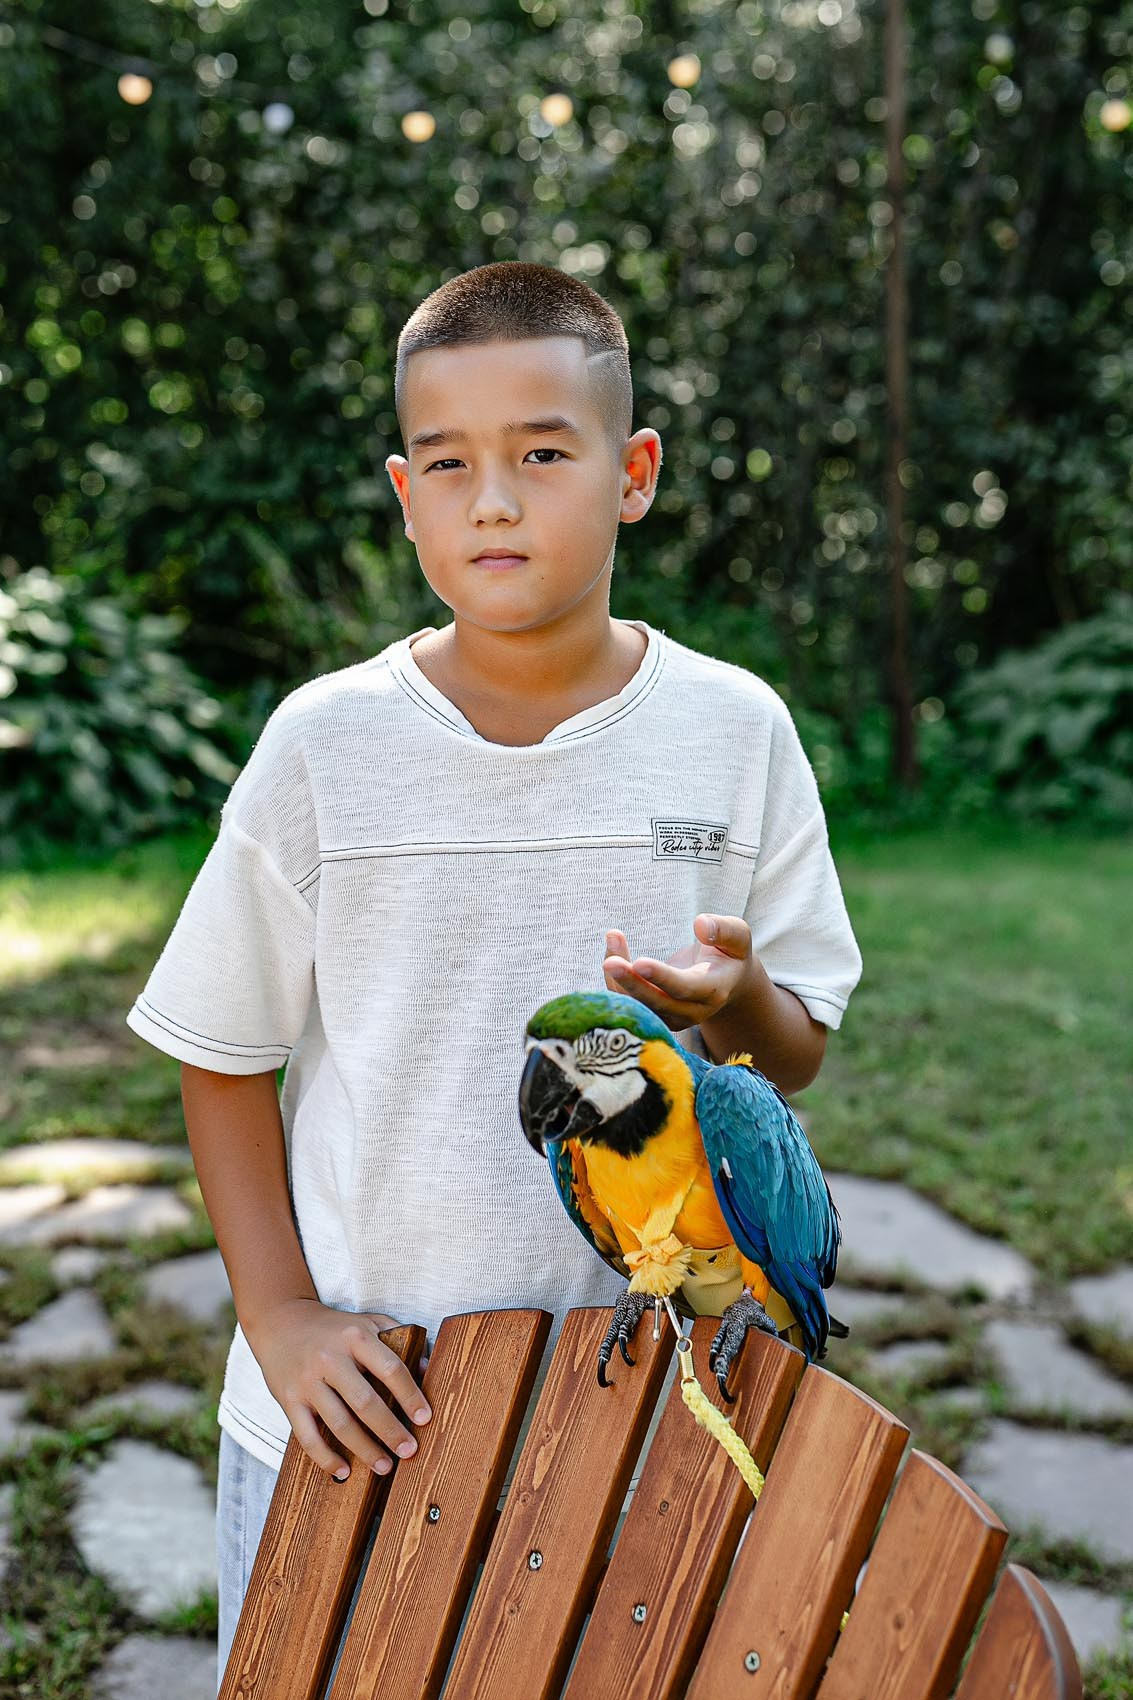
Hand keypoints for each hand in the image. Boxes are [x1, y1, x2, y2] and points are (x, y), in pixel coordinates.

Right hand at [245, 1296, 431, 1480]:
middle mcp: (330, 1358)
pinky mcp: (289, 1400)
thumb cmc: (332, 1328)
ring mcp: (307, 1381)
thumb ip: (397, 1337)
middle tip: (409, 1450)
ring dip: (364, 1450)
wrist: (280, 1322)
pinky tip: (343, 1471)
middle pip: (365, 1402)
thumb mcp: (366, 1322)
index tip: (425, 1418)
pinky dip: (326, 1458)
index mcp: (355, 1337)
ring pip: (339, 1423)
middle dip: (390, 1431)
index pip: (390, 1368)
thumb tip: (427, 1366)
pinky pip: (308, 1437)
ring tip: (385, 1466)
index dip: (410, 1395)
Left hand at [603, 914, 755, 1032]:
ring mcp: (672, 1020)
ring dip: (618, 981)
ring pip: (638, 1007)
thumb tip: (699, 925)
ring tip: (613, 940)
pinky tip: (612, 953)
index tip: (638, 962)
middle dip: (631, 984)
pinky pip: (630, 1005)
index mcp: (714, 991)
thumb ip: (723, 929)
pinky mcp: (655, 1018)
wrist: (727, 982)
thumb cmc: (729, 953)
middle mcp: (692, 1012)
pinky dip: (615, 982)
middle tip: (611, 963)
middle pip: (657, 1004)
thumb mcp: (738, 936)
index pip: (685, 987)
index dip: (662, 977)